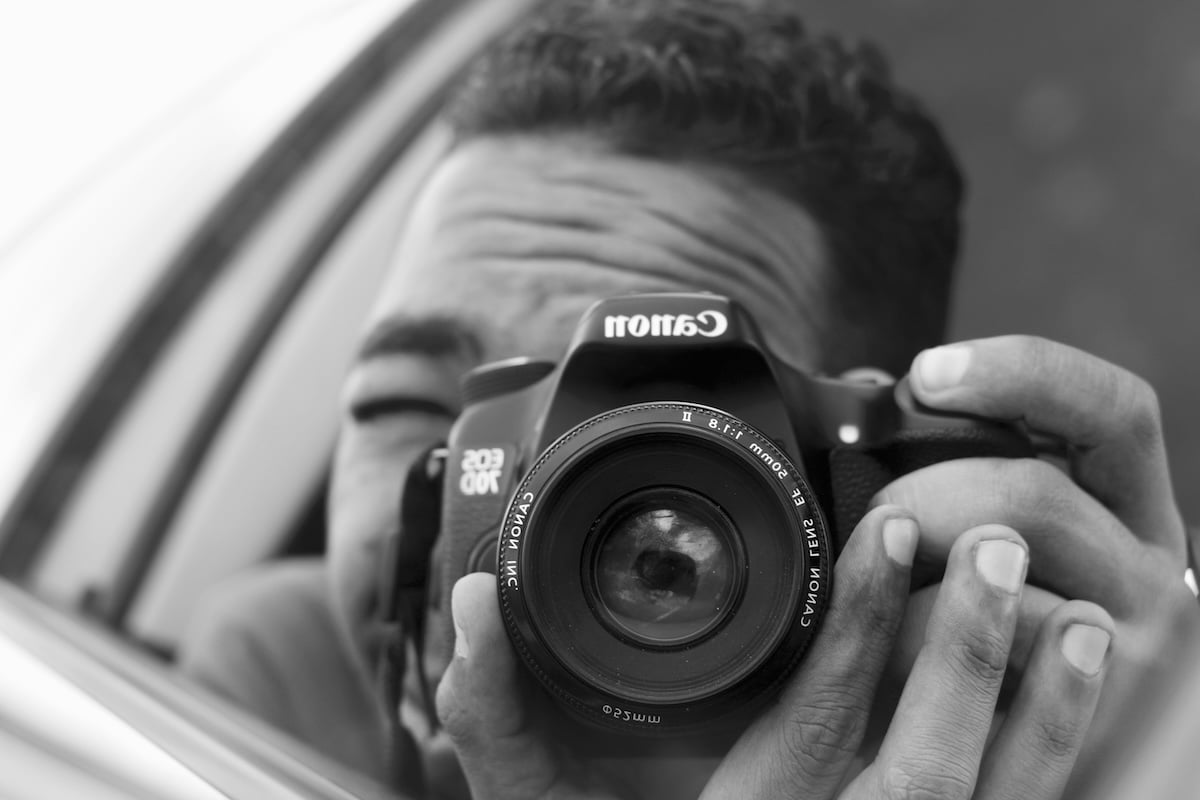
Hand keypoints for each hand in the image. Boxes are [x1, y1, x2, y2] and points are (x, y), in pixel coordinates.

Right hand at [436, 506, 1112, 799]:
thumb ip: (500, 711)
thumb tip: (472, 603)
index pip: (808, 727)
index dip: (852, 626)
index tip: (887, 527)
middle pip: (920, 776)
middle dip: (964, 660)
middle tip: (998, 549)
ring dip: (1043, 720)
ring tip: (1078, 622)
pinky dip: (1055, 771)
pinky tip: (1076, 697)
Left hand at [872, 335, 1198, 795]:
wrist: (993, 739)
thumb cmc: (976, 608)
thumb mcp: (991, 518)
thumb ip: (955, 453)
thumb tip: (869, 385)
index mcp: (1132, 508)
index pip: (1115, 409)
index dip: (1022, 373)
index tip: (927, 374)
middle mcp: (1152, 575)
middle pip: (1036, 496)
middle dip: (929, 493)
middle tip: (875, 509)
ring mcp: (1125, 651)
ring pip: (1001, 581)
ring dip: (914, 568)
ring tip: (875, 559)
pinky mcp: (1083, 723)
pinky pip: (974, 661)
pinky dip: (911, 633)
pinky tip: (878, 620)